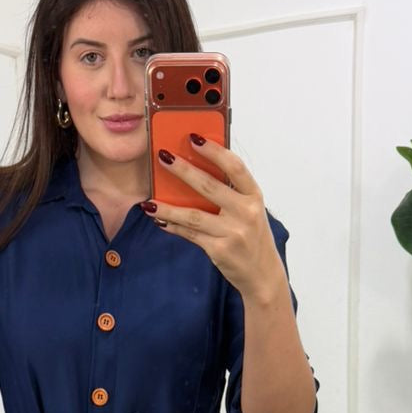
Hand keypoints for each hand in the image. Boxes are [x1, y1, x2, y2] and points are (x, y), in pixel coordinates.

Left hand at [145, 137, 284, 299]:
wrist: (262, 275)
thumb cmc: (252, 237)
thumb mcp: (249, 211)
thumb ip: (230, 193)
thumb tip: (194, 172)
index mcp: (254, 196)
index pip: (235, 167)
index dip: (214, 151)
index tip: (194, 138)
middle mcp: (246, 213)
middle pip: (209, 187)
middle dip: (183, 171)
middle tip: (163, 157)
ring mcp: (233, 233)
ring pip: (193, 215)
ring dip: (167, 208)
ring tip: (149, 202)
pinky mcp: (220, 250)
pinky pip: (190, 234)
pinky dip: (173, 226)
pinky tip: (160, 220)